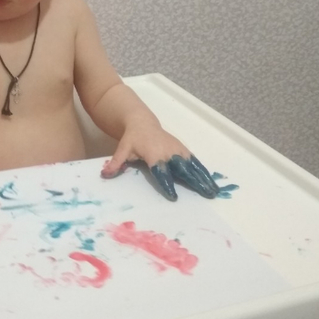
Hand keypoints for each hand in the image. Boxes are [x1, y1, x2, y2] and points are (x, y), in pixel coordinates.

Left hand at [100, 123, 218, 200]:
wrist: (142, 122)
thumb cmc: (132, 138)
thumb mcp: (123, 149)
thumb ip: (116, 162)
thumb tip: (105, 174)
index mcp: (154, 153)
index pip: (161, 170)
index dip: (167, 182)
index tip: (174, 196)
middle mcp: (168, 151)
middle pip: (182, 168)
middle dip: (194, 181)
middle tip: (205, 194)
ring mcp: (177, 150)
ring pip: (192, 166)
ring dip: (203, 178)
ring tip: (213, 192)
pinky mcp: (182, 149)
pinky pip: (194, 162)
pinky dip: (203, 172)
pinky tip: (211, 182)